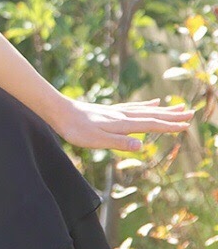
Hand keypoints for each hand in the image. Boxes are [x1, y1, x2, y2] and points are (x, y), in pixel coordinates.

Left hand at [53, 96, 195, 152]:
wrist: (59, 111)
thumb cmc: (76, 129)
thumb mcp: (96, 140)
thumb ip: (119, 143)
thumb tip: (142, 145)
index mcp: (122, 124)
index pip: (151, 125)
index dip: (169, 126)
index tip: (186, 126)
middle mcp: (122, 116)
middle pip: (152, 116)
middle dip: (172, 116)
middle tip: (191, 113)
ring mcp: (117, 112)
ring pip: (146, 110)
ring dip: (163, 110)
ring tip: (178, 106)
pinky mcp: (110, 110)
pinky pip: (134, 107)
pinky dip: (147, 105)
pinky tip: (153, 103)